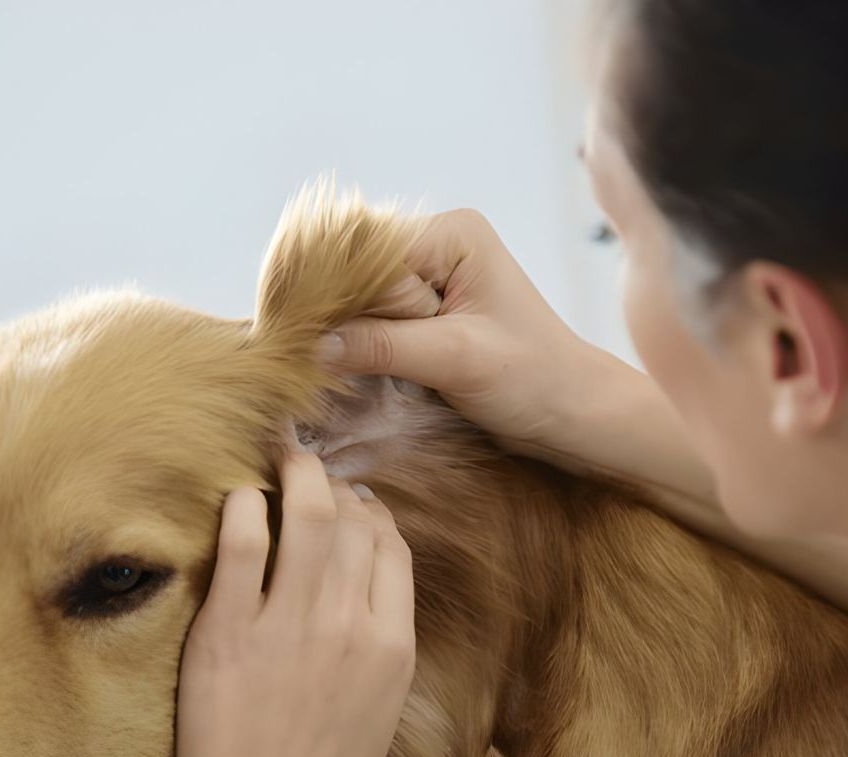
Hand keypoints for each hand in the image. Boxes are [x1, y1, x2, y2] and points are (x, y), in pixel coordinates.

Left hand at [167, 451, 415, 756]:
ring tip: (283, 458)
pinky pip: (242, 546)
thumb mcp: (378, 706)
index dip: (370, 511)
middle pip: (354, 520)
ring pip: (307, 516)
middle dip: (333, 482)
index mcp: (390, 645)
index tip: (351, 501)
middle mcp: (347, 626)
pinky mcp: (228, 633)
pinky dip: (244, 508)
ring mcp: (288, 626)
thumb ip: (379, 636)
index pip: (391, 545)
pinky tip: (241, 499)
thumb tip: (367, 575)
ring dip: (296, 473)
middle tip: (311, 469)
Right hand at [319, 208, 604, 454]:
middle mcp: (435, 243)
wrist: (571, 411)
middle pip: (355, 271)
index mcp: (451, 234)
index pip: (366, 251)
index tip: (296, 332)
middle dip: (335, 314)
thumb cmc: (532, 378)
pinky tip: (342, 367)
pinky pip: (371, 319)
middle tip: (305, 355)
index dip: (331, 292)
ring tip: (320, 365)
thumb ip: (384, 346)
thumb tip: (312, 345)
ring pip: (358, 298)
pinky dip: (356, 343)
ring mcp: (428, 277)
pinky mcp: (423, 311)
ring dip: (344, 332)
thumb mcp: (456, 360)